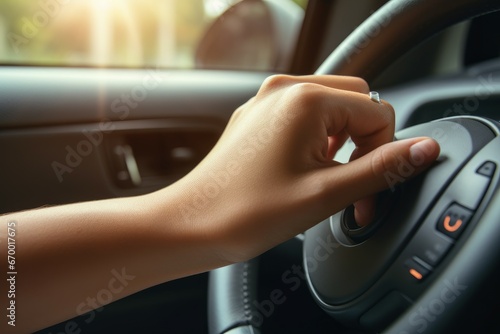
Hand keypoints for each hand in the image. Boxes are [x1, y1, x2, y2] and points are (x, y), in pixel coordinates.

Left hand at [169, 75, 439, 261]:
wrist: (193, 224)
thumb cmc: (246, 212)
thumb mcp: (326, 193)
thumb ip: (381, 168)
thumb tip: (423, 148)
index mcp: (305, 100)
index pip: (378, 112)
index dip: (384, 155)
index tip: (368, 194)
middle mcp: (285, 90)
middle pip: (357, 102)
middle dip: (365, 143)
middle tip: (350, 185)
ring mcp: (268, 101)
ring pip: (332, 108)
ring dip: (342, 142)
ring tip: (324, 180)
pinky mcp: (259, 116)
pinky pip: (305, 115)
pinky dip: (318, 139)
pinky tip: (305, 170)